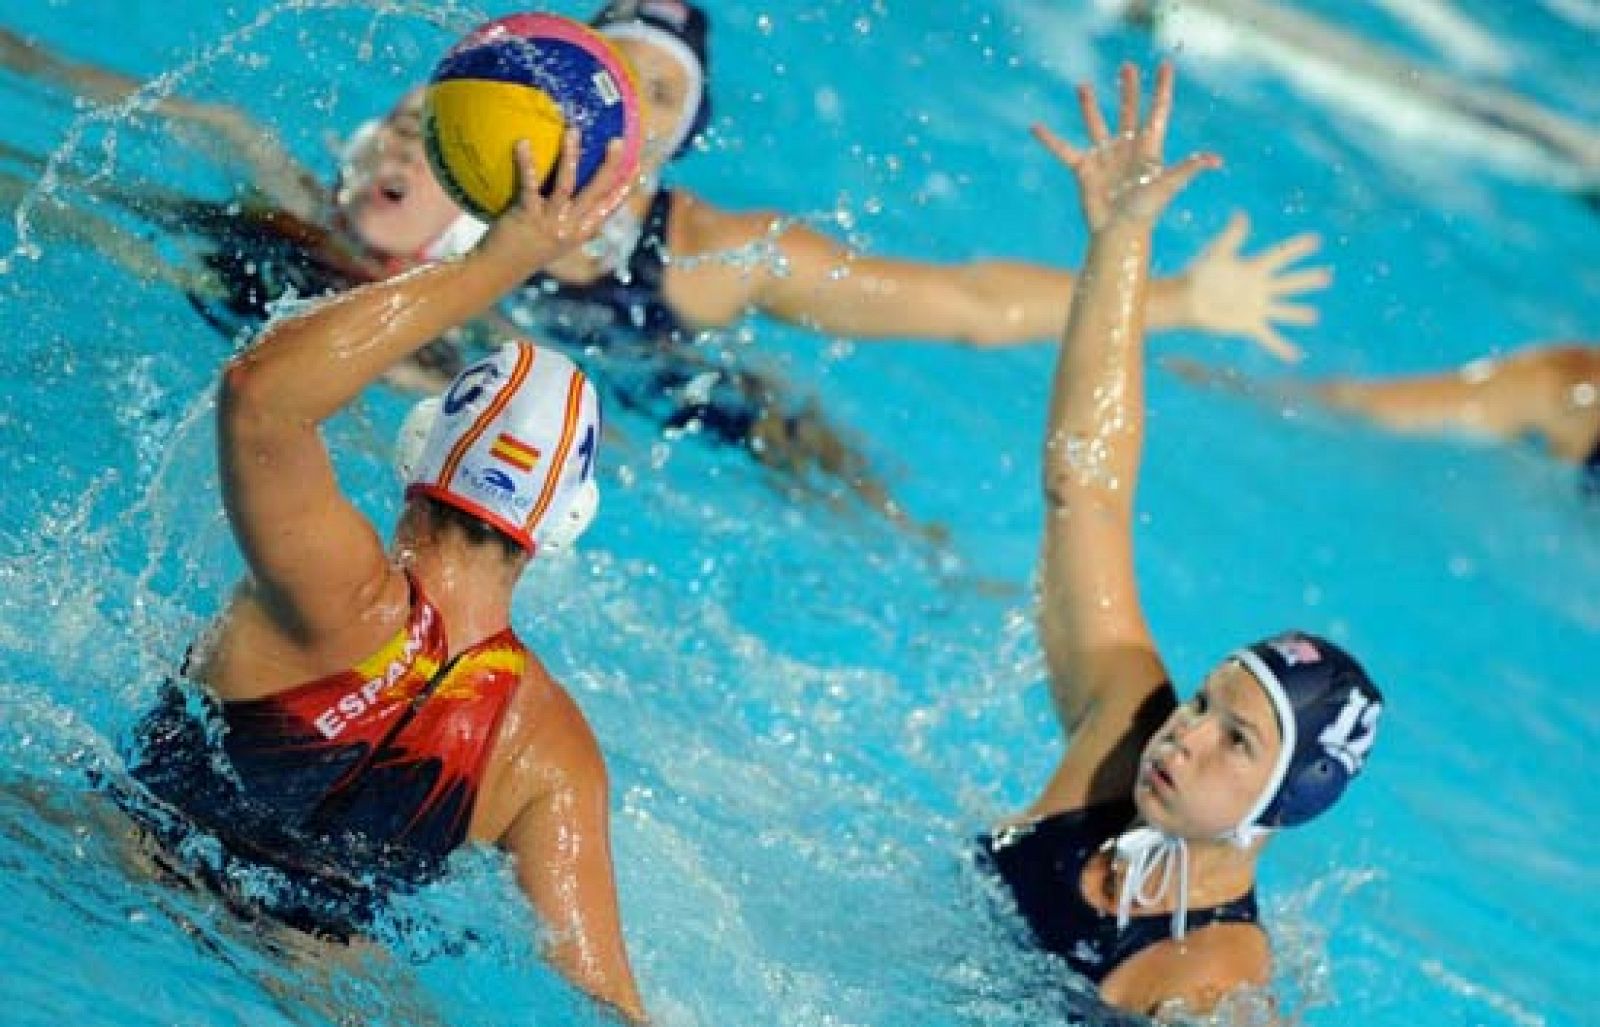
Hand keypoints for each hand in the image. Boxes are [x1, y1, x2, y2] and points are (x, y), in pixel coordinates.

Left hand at [477, 129, 633, 273]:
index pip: (609, 206)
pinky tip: (523, 143)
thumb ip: (568, 220)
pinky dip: (527, 163)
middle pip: (596, 193)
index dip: (625, 186)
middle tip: (616, 142)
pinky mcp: (527, 217)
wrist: (499, 270)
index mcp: (581, 232)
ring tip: (573, 132)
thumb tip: (577, 198)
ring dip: (571, 157)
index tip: (637, 164)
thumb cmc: (525, 249)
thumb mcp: (554, 238)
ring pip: (566, 186)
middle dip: (610, 166)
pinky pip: (529, 186)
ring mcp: (550, 223)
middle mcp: (570, 228)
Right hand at [1033, 62, 1219, 230]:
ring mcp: (1105, 157)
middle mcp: (1127, 147)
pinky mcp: (1083, 169)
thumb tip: (1216, 160)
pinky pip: (1063, 150)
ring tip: (1082, 86)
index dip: (1162, 88)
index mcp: (1149, 147)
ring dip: (1089, 106)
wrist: (1118, 233)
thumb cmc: (1146, 211)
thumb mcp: (1168, 185)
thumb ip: (1189, 168)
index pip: (1157, 111)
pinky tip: (1035, 127)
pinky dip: (1050, 140)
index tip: (1165, 66)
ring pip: (1096, 124)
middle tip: (1127, 66)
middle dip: (1129, 89)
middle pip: (1129, 111)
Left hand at [1179, 212, 1329, 361]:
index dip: (1297, 248)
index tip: (1316, 240)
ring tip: (1314, 316)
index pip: (1280, 256)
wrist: (1185, 300)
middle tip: (1327, 277)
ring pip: (1283, 310)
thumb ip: (1232, 236)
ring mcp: (1256, 307)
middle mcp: (1259, 287)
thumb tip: (1241, 214)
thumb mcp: (1218, 253)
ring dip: (1298, 314)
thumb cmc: (1200, 273)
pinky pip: (1268, 337)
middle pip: (1288, 283)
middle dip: (1307, 280)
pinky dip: (1281, 347)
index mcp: (1254, 268)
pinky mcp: (1248, 324)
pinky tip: (1294, 356)